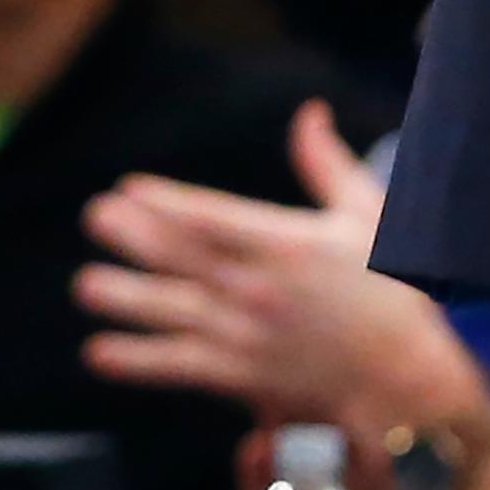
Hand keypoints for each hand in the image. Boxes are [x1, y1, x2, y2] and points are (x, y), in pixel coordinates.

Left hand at [77, 103, 485, 434]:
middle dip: (134, 238)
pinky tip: (101, 351)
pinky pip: (180, 366)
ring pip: (174, 312)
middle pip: (183, 259)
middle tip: (95, 218)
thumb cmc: (390, 289)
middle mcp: (259, 288)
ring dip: (127, 298)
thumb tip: (309, 113)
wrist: (402, 373)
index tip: (130, 188)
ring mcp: (247, 334)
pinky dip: (139, 361)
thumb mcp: (365, 213)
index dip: (166, 202)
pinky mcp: (242, 376)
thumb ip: (327, 164)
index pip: (213, 217)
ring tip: (87, 285)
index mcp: (287, 244)